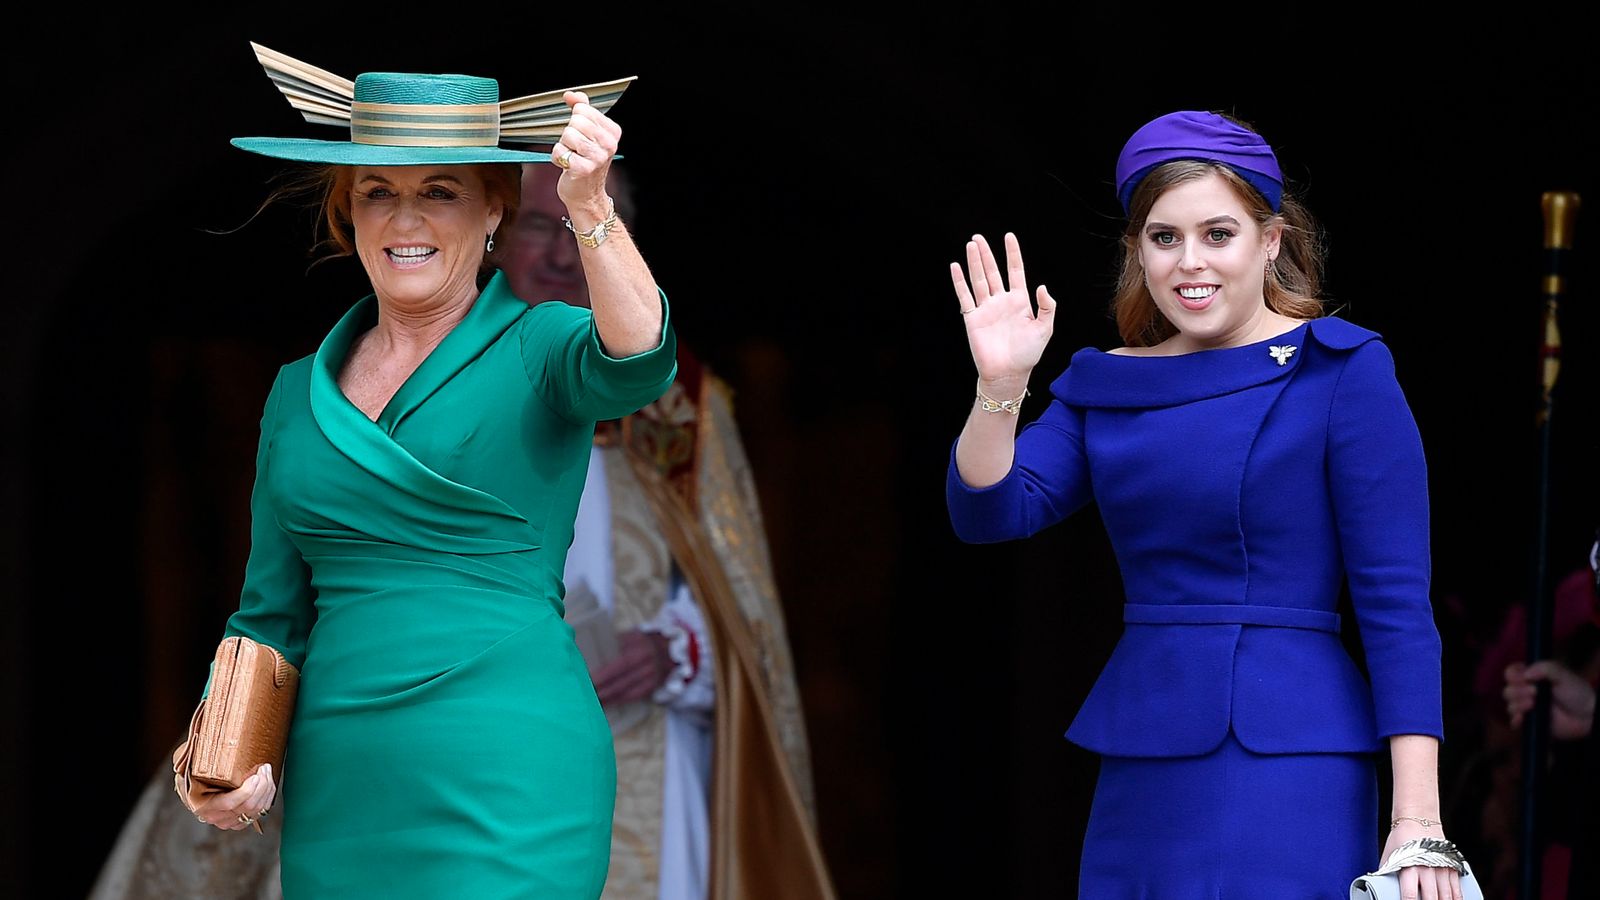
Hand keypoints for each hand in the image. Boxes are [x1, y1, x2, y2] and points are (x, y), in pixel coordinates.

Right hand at [186, 763, 275, 831]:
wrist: (193, 787)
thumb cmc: (192, 773)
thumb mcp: (189, 764)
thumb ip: (196, 755)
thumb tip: (202, 735)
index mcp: (203, 805)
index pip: (229, 803)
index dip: (246, 791)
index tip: (256, 776)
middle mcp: (217, 817)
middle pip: (248, 806)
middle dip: (262, 785)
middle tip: (264, 767)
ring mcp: (230, 821)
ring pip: (258, 810)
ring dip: (267, 789)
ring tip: (266, 770)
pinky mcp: (240, 820)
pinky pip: (260, 812)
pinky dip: (268, 796)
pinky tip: (267, 782)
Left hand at [552, 90, 620, 217]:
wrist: (586, 194)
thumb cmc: (585, 161)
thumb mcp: (588, 133)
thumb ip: (581, 109)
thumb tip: (570, 95)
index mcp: (612, 131)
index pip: (583, 110)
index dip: (575, 121)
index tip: (581, 136)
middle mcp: (609, 144)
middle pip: (575, 121)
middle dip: (569, 134)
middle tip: (576, 148)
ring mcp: (598, 157)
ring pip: (567, 135)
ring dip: (563, 146)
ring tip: (572, 156)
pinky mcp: (583, 169)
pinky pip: (560, 152)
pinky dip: (558, 158)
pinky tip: (567, 165)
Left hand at [592, 629, 672, 706]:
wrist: (672, 651)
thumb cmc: (643, 643)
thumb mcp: (632, 636)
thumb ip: (616, 642)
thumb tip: (589, 649)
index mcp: (638, 641)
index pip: (617, 656)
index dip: (603, 668)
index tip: (586, 674)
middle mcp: (646, 657)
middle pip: (620, 672)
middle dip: (601, 682)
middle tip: (585, 689)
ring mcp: (651, 672)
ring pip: (626, 686)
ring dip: (607, 694)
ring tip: (591, 698)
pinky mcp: (652, 685)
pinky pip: (633, 695)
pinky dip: (618, 700)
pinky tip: (606, 703)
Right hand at [949, 233, 1056, 390]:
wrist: (1008, 374)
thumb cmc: (1028, 354)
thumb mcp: (1045, 329)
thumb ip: (1047, 307)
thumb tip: (1041, 286)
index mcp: (1020, 301)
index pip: (1015, 271)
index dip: (1012, 254)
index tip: (1008, 237)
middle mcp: (1001, 301)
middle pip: (993, 272)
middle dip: (986, 254)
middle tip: (978, 238)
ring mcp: (986, 309)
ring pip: (979, 280)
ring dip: (974, 263)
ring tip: (970, 245)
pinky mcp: (973, 319)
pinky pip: (965, 297)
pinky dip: (960, 282)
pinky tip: (956, 267)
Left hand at [1381, 820, 1463, 899]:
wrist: (1419, 819)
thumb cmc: (1400, 839)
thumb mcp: (1390, 856)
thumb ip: (1387, 874)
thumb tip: (1379, 888)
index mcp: (1409, 867)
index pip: (1409, 895)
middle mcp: (1427, 869)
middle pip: (1431, 899)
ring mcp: (1442, 868)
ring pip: (1447, 896)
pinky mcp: (1453, 866)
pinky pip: (1458, 889)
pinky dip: (1457, 899)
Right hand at [1504, 659, 1595, 738]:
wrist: (1587, 716)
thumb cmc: (1578, 693)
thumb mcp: (1564, 675)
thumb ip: (1546, 668)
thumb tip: (1526, 674)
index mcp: (1532, 677)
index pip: (1511, 673)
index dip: (1513, 676)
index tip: (1526, 679)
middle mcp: (1527, 691)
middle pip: (1507, 690)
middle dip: (1517, 692)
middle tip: (1534, 693)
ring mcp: (1528, 707)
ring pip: (1510, 706)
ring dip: (1518, 705)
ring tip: (1533, 705)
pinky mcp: (1531, 722)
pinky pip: (1515, 722)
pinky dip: (1516, 720)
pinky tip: (1523, 718)